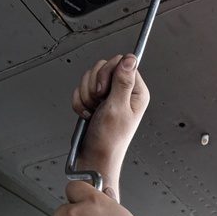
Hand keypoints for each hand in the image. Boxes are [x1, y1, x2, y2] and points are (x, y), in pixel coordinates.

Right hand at [73, 55, 149, 198]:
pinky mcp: (95, 100)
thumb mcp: (117, 108)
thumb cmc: (109, 140)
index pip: (122, 62)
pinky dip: (80, 102)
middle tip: (98, 102)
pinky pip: (81, 88)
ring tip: (93, 110)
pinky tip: (87, 114)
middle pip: (103, 66)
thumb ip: (123, 82)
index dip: (108, 73)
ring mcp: (108, 95)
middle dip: (95, 84)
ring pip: (90, 76)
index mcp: (136, 92)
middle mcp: (123, 91)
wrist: (94, 156)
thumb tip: (130, 59)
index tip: (104, 90)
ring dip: (86, 94)